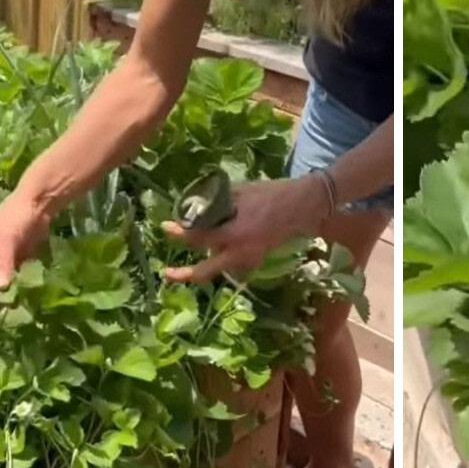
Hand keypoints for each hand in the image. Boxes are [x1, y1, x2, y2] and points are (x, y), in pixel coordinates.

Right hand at [0, 192, 52, 289]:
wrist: (39, 203)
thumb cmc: (16, 216)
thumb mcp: (8, 240)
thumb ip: (3, 263)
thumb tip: (1, 287)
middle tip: (13, 297)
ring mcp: (3, 257)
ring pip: (4, 277)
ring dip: (12, 284)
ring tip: (23, 292)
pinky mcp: (18, 258)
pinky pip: (18, 273)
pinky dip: (23, 278)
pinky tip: (31, 284)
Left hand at [162, 176, 330, 283]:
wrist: (304, 205)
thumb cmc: (272, 194)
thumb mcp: (242, 192)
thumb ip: (218, 202)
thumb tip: (196, 205)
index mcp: (234, 234)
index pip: (198, 238)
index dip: (178, 233)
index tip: (165, 227)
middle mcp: (240, 252)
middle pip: (205, 271)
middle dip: (184, 274)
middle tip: (166, 273)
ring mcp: (250, 258)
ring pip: (220, 269)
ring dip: (203, 267)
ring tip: (187, 265)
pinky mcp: (258, 258)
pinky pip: (234, 264)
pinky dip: (223, 260)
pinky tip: (217, 252)